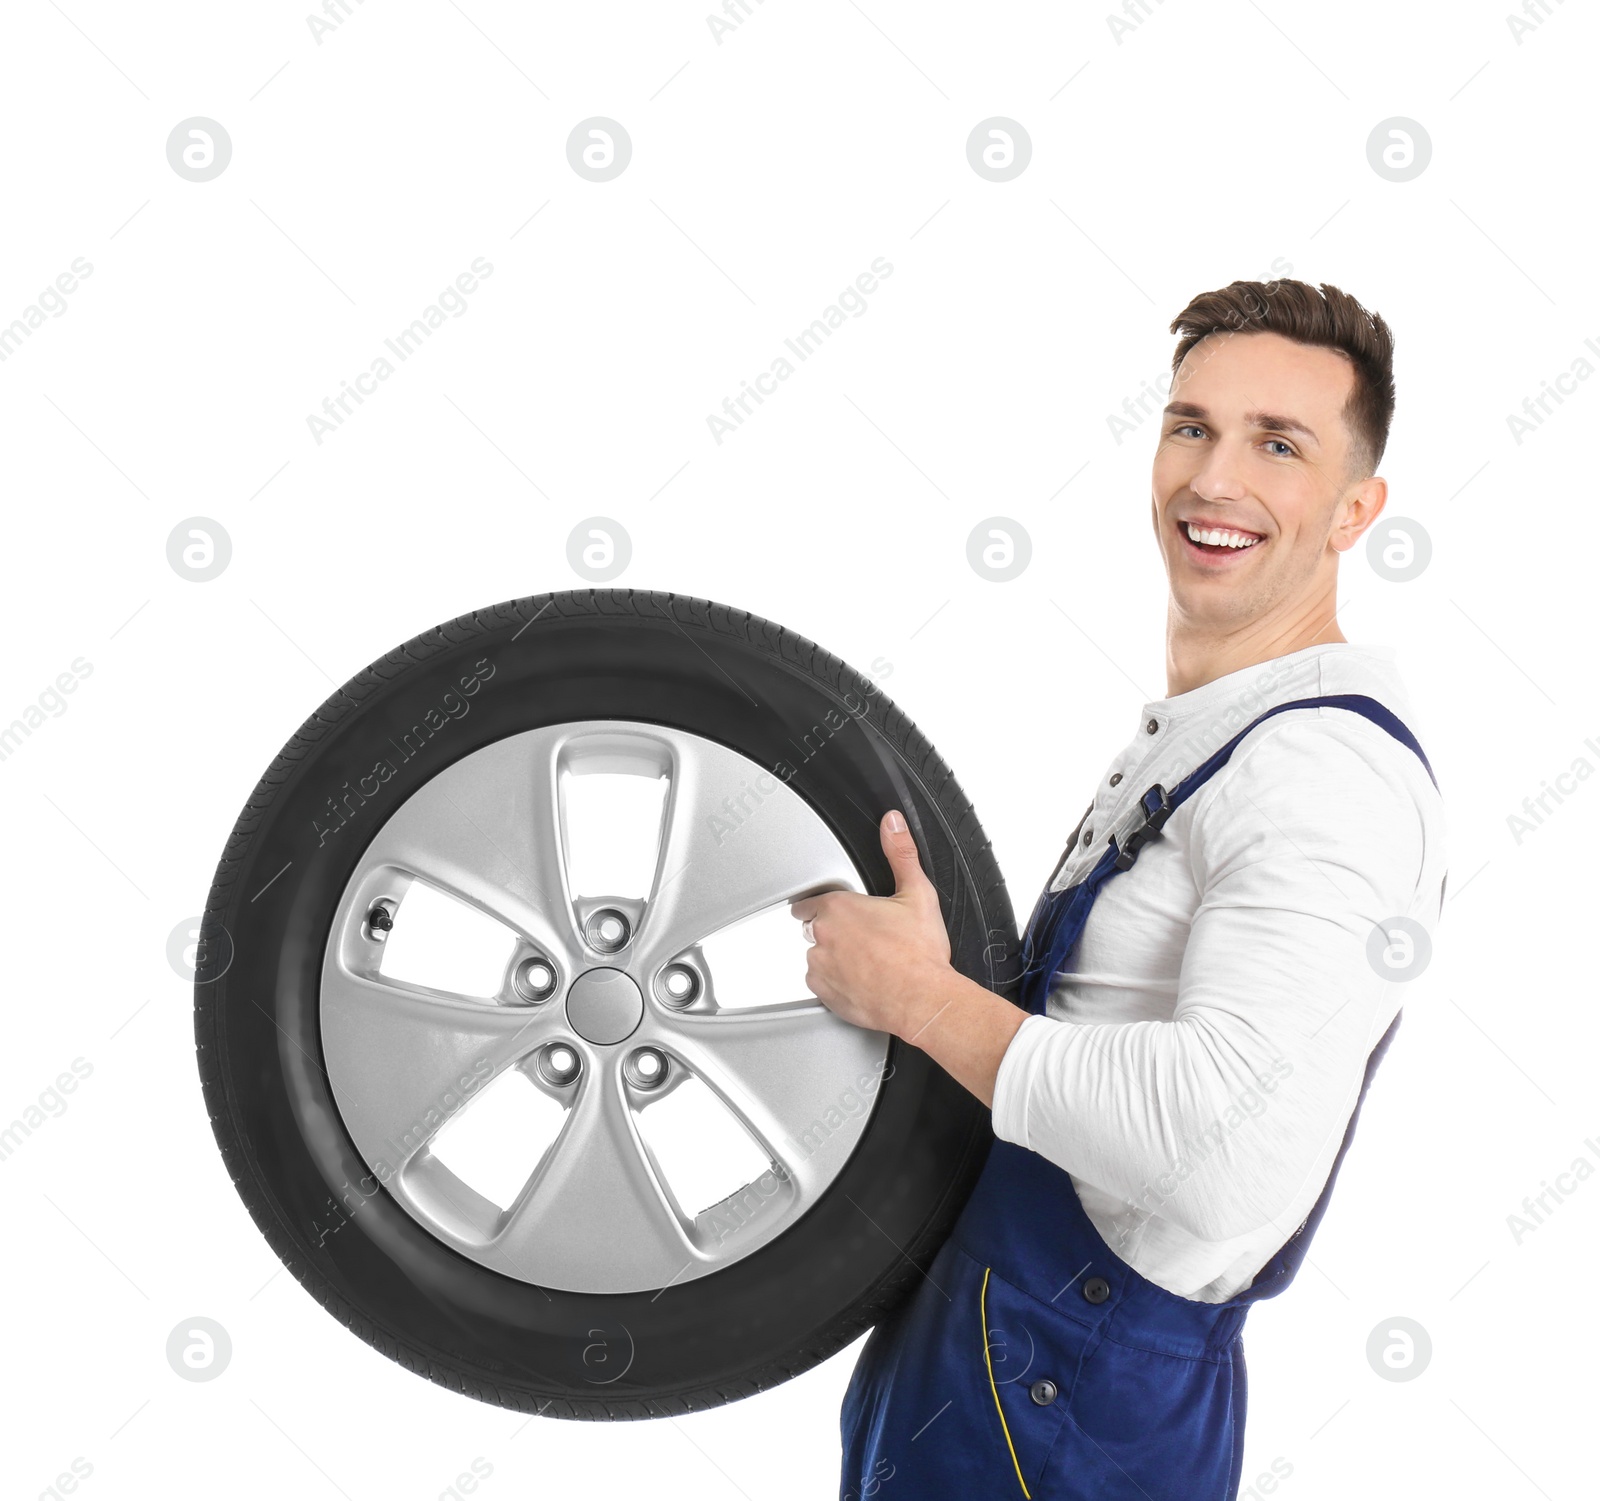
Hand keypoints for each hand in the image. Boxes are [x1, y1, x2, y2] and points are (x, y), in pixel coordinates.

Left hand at [789, 810, 951, 1038]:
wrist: (923, 999)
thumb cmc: (919, 953)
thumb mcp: (917, 893)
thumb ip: (901, 854)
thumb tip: (893, 825)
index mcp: (839, 908)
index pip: (809, 901)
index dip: (824, 906)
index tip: (843, 913)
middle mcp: (823, 936)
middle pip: (814, 929)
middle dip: (834, 931)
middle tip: (865, 937)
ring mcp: (821, 967)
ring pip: (818, 956)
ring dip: (834, 957)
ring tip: (867, 961)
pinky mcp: (824, 994)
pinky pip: (821, 984)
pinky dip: (836, 982)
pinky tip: (861, 980)